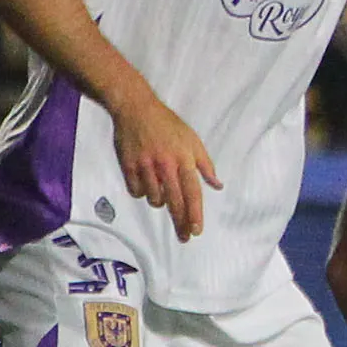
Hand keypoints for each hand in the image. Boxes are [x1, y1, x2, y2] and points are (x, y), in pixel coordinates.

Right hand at [112, 94, 220, 238]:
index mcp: (184, 160)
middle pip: (175, 202)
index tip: (196, 230)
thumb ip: (206, 165)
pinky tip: (145, 184)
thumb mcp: (193, 141)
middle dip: (180, 223)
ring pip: (154, 199)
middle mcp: (166, 165)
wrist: (136, 109)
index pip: (193, 193)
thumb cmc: (168, 125)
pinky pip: (136, 191)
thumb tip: (218, 185)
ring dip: (159, 202)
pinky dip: (142, 192)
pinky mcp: (128, 166)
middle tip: (184, 237)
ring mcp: (145, 166)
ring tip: (162, 191)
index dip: (195, 214)